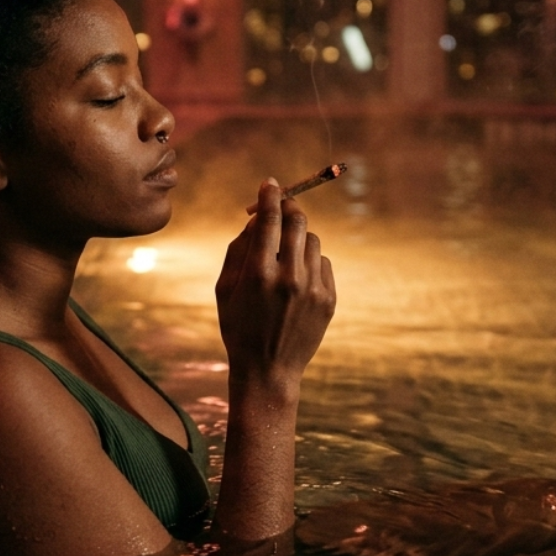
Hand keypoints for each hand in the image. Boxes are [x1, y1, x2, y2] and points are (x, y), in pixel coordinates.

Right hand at [215, 179, 335, 394]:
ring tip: (283, 255)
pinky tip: (296, 280)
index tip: (270, 184)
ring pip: (312, 240)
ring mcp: (313, 289)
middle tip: (282, 205)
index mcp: (259, 274)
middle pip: (298, 222)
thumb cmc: (239, 327)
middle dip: (289, 207)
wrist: (268, 371)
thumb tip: (258, 218)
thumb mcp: (225, 288)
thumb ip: (239, 248)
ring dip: (297, 238)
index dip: (270, 195)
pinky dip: (310, 262)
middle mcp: (289, 278)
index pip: (270, 219)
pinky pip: (323, 263)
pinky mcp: (329, 300)